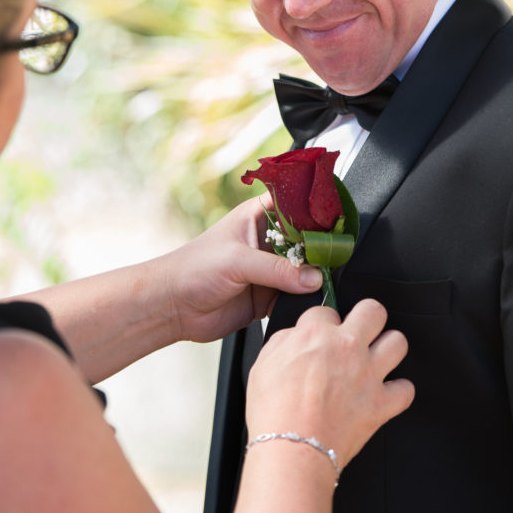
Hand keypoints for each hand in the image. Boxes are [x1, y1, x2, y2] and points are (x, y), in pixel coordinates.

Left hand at [159, 196, 322, 343]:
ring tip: (331, 279)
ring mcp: (271, 269)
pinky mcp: (270, 296)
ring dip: (317, 276)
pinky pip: (297, 296)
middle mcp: (269, 240)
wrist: (173, 307)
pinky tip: (315, 300)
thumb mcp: (237, 261)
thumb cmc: (193, 269)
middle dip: (323, 248)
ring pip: (306, 269)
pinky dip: (306, 299)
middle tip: (339, 255)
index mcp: (260, 216)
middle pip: (307, 239)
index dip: (317, 210)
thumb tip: (313, 278)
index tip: (338, 222)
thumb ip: (277, 270)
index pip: (296, 204)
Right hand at [246, 299, 414, 468]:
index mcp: (316, 335)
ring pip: (398, 342)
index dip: (323, 323)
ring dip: (388, 348)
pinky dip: (398, 391)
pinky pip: (406, 389)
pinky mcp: (381, 403)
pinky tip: (386, 393)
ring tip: (377, 357)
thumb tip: (297, 337)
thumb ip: (285, 342)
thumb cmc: (274, 413)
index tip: (323, 333)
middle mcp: (347, 348)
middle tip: (361, 330)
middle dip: (367, 317)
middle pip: (373, 310)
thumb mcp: (263, 363)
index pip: (327, 310)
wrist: (292, 450)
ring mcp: (368, 374)